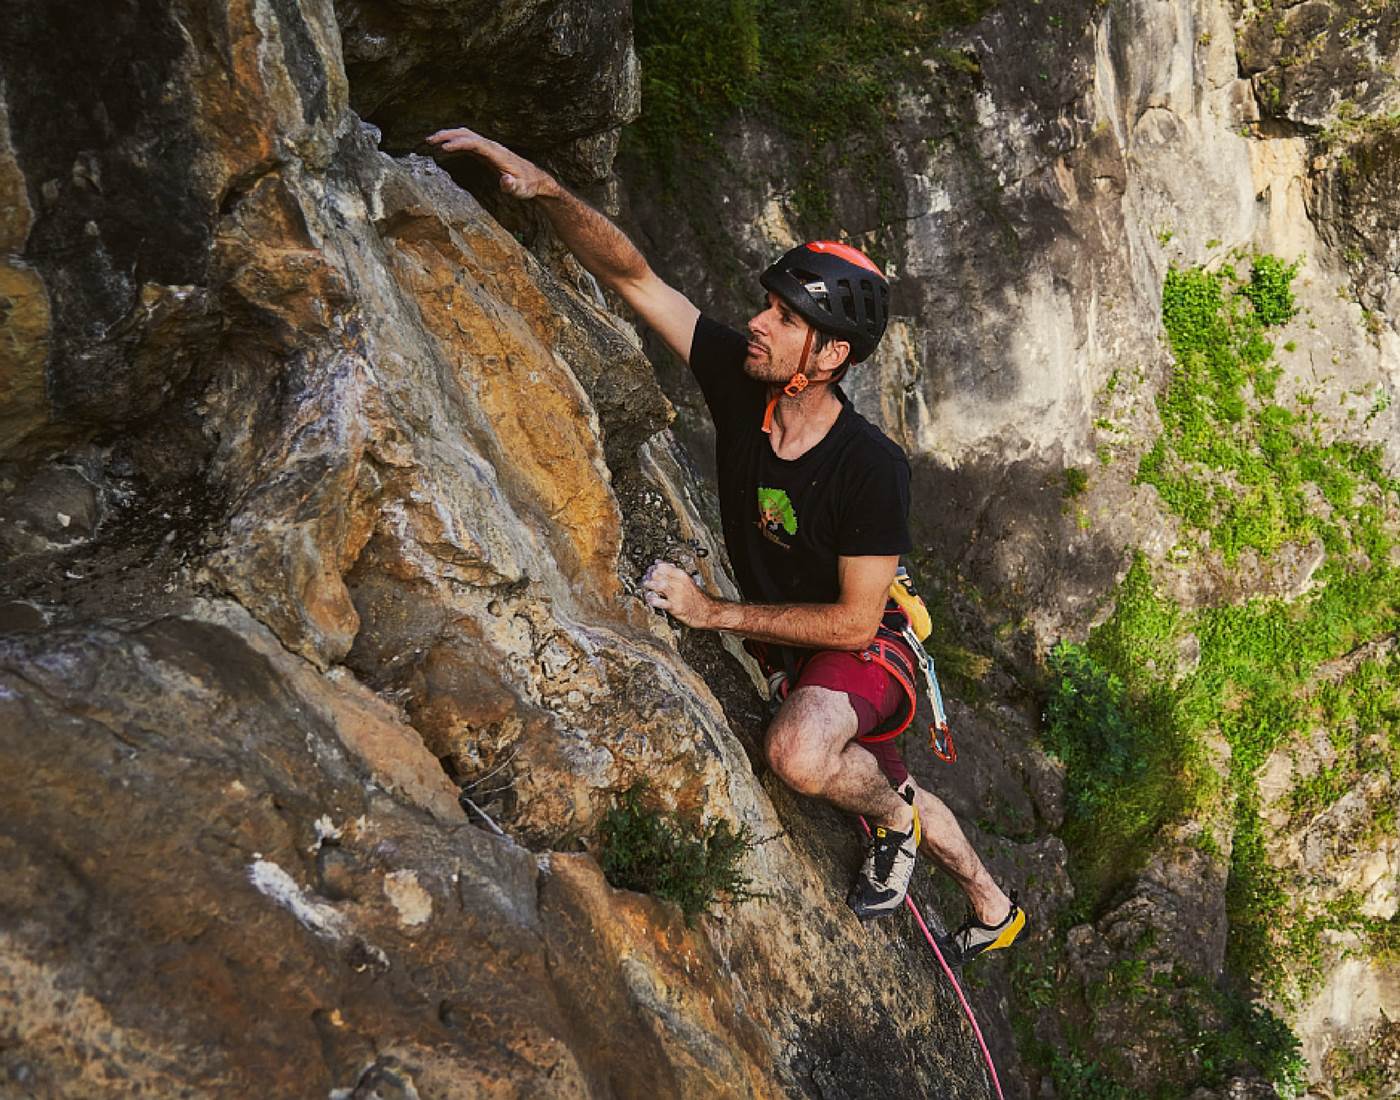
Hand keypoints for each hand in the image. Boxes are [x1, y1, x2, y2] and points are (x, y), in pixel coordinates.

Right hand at [425, 127, 557, 199]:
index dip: (459, 143)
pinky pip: (467, 143)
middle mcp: (492, 146)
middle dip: (447, 135)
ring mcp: (488, 148)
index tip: (443, 148)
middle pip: (467, 134)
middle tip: (428, 140)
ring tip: (429, 142)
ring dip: (447, 136)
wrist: (535, 180)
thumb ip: (513, 186)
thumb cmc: (527, 186)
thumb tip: (505, 181)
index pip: (475, 143)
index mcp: (497, 153)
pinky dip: (453, 143)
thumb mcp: (522, 190)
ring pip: (465, 135)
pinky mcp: (486, 153)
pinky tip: (442, 150)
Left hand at [642, 561, 711, 627]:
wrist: (706, 611)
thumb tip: (661, 563)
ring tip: (647, 588)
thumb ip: (674, 572)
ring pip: (658, 585)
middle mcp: (679, 583)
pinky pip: (659, 601)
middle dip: (648, 577)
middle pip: (658, 574)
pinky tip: (650, 599)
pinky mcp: (674, 607)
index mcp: (682, 575)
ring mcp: (676, 595)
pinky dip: (652, 599)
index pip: (662, 566)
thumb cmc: (696, 597)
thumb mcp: (687, 580)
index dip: (653, 568)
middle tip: (646, 580)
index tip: (649, 572)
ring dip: (649, 586)